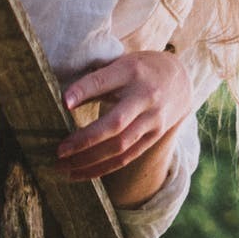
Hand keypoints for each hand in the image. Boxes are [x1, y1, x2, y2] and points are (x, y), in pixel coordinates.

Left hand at [54, 50, 190, 182]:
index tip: (63, 102)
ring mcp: (153, 120)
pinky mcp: (154, 137)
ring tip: (63, 167)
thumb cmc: (139, 70)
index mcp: (131, 71)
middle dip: (85, 139)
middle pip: (115, 123)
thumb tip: (64, 101)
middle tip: (59, 150)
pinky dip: (102, 168)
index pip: (104, 81)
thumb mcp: (120, 64)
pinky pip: (126, 157)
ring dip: (90, 160)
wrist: (179, 80)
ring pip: (120, 146)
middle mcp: (145, 97)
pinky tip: (81, 173)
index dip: (84, 91)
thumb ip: (96, 80)